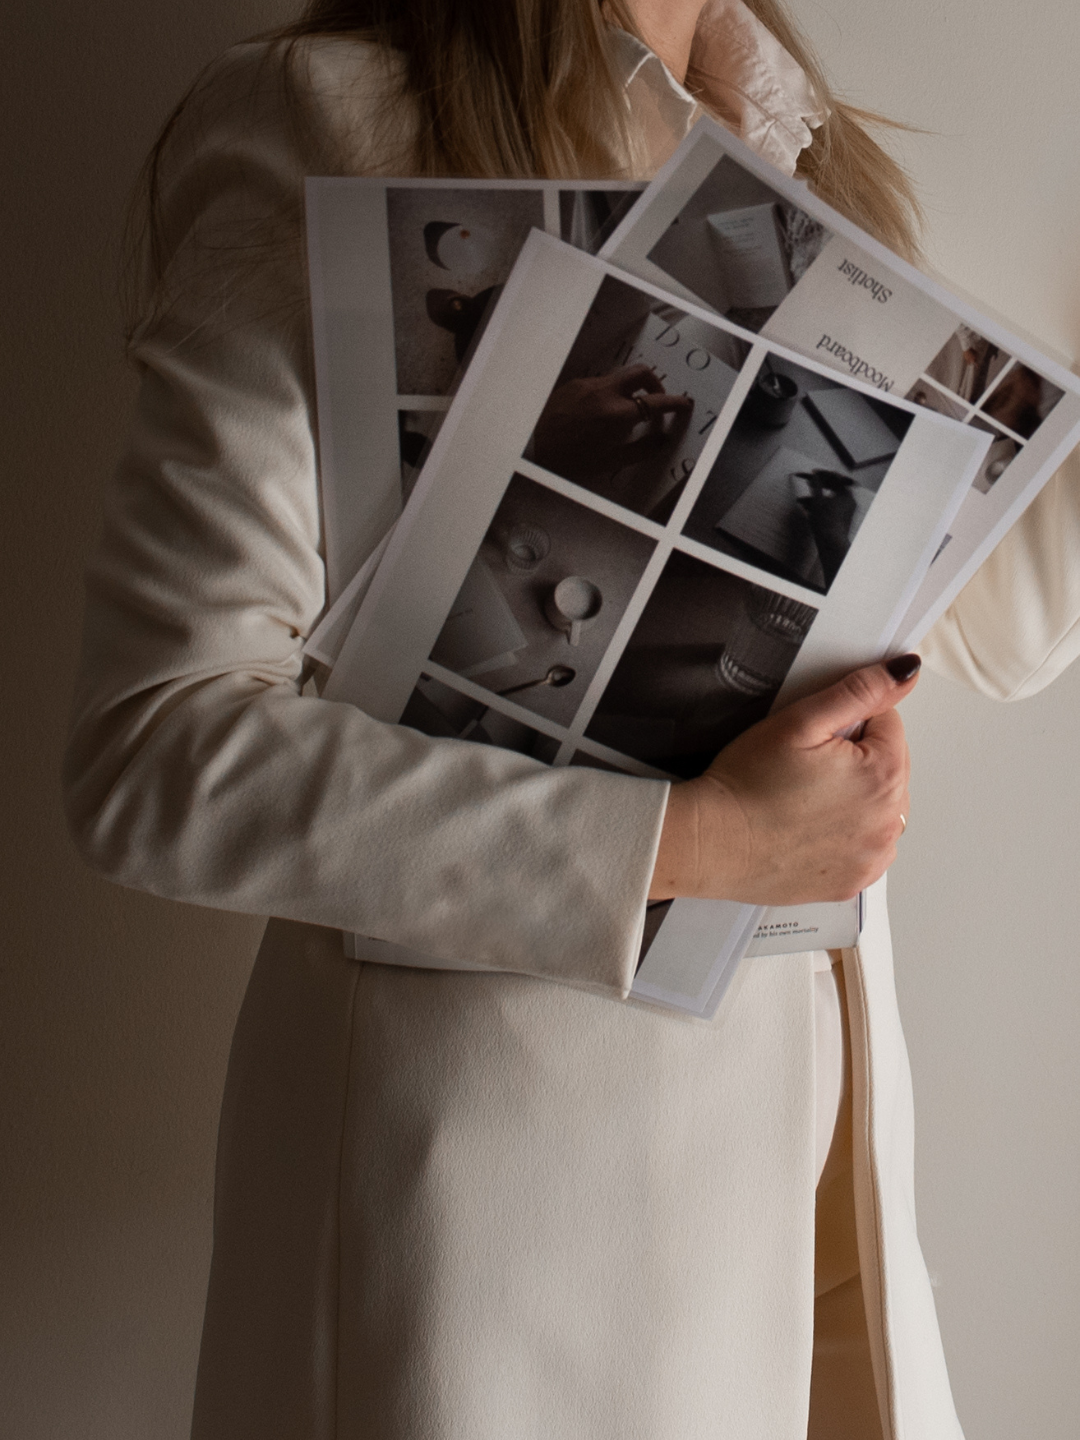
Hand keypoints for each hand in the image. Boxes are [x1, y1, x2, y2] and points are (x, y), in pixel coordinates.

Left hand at [532, 364, 692, 481]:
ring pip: (619, 377)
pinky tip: (600, 413)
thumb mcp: (608, 461)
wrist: (530, 450)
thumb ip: (640, 449)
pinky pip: (599, 383)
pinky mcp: (573, 384)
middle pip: (641, 372)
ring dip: (630, 390)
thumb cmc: (567, 460)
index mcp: (617, 414)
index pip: (656, 402)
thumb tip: (661, 439)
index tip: (683, 404)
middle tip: (657, 400)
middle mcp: (604, 392)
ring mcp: (587, 385)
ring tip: (625, 412)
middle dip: (655, 383)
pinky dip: (609, 393)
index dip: (675, 402)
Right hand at [648, 656, 918, 904]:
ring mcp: (873, 858)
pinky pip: (864, 847)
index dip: (847, 723)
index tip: (813, 739)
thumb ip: (860, 692)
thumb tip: (905, 672)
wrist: (711, 843)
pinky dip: (845, 835)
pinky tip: (807, 828)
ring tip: (802, 799)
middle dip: (855, 760)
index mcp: (885, 776)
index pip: (888, 725)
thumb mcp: (800, 720)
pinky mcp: (852, 882)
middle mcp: (890, 823)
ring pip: (878, 808)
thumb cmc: (747, 783)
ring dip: (854, 798)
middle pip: (888, 767)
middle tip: (802, 769)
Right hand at [793, 469, 857, 586]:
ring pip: (829, 500)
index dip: (823, 474)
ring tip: (801, 501)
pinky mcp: (841, 520)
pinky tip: (807, 510)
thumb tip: (814, 475)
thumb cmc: (825, 522)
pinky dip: (820, 507)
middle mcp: (849, 502)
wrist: (832, 545)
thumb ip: (816, 486)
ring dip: (815, 499)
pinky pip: (830, 509)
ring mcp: (846, 512)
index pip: (835, 478)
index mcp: (847, 494)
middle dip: (818, 487)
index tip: (812, 472)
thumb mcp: (817, 500)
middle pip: (833, 489)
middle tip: (808, 482)